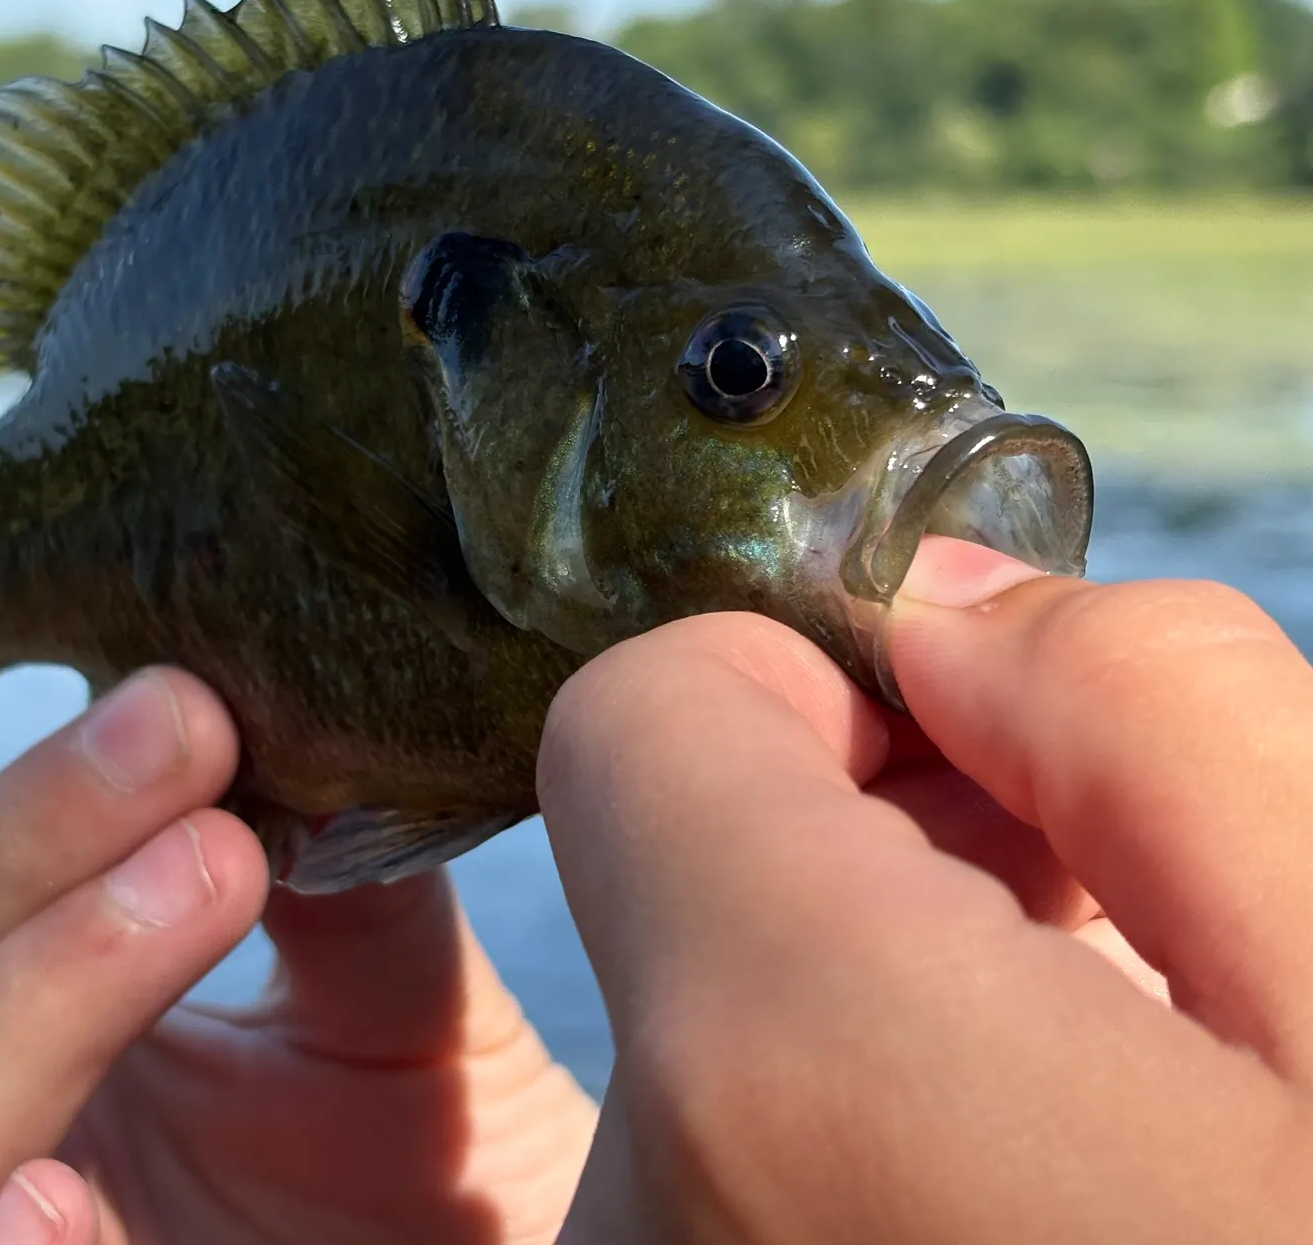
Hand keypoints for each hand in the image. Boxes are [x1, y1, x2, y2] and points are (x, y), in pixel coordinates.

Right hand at [0, 671, 595, 1244]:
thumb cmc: (443, 1143)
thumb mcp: (391, 988)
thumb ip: (337, 880)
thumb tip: (296, 725)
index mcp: (52, 1041)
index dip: (9, 816)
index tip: (177, 700)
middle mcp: (7, 1147)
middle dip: (22, 847)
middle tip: (190, 728)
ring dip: (40, 986)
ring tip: (220, 862)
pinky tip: (47, 1195)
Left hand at [541, 536, 1312, 1242]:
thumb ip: (1151, 719)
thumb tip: (951, 601)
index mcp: (790, 1065)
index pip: (633, 717)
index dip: (807, 678)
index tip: (962, 737)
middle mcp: (643, 1221)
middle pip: (664, 874)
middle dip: (855, 832)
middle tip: (1066, 895)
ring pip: (696, 1027)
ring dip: (861, 983)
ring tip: (1069, 1051)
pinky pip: (686, 1160)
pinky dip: (820, 1096)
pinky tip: (989, 1127)